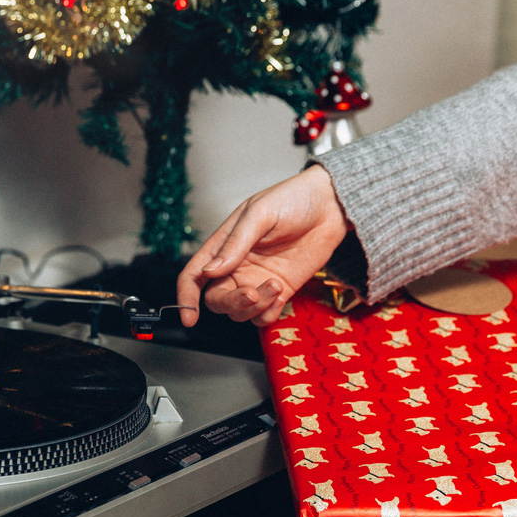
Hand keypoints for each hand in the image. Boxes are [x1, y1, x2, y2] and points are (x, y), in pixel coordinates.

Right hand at [176, 165, 348, 327]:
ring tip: (274, 286)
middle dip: (231, 303)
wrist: (330, 205)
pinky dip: (269, 311)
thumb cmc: (292, 199)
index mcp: (222, 246)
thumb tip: (210, 271)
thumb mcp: (259, 215)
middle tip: (250, 294)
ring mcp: (257, 280)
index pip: (194, 275)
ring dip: (254, 307)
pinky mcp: (280, 290)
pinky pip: (265, 315)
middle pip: (217, 300)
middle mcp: (236, 267)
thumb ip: (234, 244)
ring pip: (241, 312)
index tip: (189, 317)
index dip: (186, 297)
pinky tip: (280, 291)